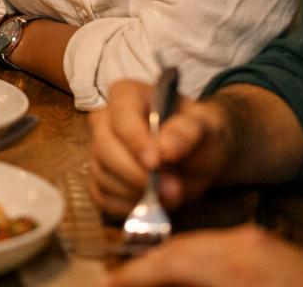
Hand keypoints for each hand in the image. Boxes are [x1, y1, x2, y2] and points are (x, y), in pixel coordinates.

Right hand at [88, 80, 233, 216]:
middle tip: (173, 191)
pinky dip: (127, 207)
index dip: (135, 141)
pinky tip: (152, 204)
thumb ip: (186, 133)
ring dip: (135, 194)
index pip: (121, 117)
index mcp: (126, 95)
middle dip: (136, 174)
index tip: (155, 163)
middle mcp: (104, 120)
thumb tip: (164, 150)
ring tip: (171, 197)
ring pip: (101, 175)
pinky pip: (102, 197)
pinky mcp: (99, 179)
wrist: (200, 158)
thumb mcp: (204, 127)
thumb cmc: (200, 135)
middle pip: (103, 148)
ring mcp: (98, 150)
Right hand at [102, 226, 302, 286]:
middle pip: (183, 250)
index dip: (134, 273)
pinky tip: (196, 275)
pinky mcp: (279, 254)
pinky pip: (228, 252)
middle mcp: (249, 245)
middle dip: (151, 267)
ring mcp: (267, 247)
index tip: (110, 283)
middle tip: (124, 280)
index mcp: (237, 262)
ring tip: (154, 278)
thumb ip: (187, 278)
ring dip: (177, 264)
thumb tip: (146, 278)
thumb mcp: (230, 279)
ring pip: (204, 250)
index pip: (170, 259)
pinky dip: (204, 263)